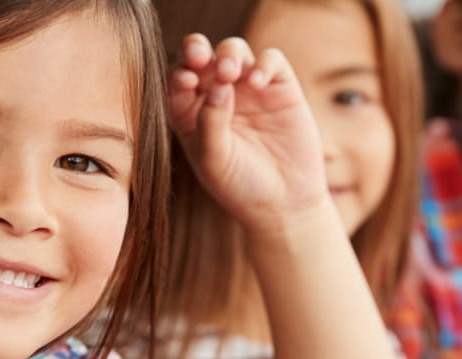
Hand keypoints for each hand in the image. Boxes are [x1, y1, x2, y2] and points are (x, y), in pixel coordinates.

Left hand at [167, 34, 330, 235]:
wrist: (284, 205)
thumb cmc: (240, 187)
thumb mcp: (214, 160)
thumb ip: (210, 122)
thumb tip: (217, 84)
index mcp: (191, 113)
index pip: (177, 80)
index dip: (178, 73)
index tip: (185, 82)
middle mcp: (218, 96)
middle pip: (202, 57)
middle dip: (196, 50)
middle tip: (199, 57)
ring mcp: (249, 89)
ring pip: (234, 51)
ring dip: (228, 54)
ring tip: (229, 72)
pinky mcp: (281, 88)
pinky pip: (271, 60)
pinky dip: (264, 63)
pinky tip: (258, 82)